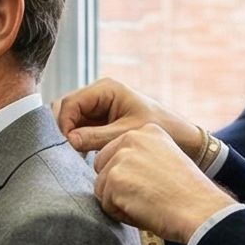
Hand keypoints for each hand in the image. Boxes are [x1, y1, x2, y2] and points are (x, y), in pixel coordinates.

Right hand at [56, 77, 203, 160]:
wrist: (182, 138)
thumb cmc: (161, 129)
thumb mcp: (127, 133)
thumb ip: (97, 137)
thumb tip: (69, 141)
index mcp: (106, 89)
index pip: (70, 103)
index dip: (63, 124)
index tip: (66, 146)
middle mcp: (99, 95)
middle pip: (66, 109)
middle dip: (62, 129)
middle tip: (65, 152)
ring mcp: (98, 108)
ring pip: (70, 120)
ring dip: (68, 136)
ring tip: (72, 156)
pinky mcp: (100, 122)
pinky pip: (79, 129)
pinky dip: (76, 141)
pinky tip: (81, 156)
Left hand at [93, 124, 232, 243]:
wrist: (200, 209)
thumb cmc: (187, 194)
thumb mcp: (165, 160)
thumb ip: (141, 158)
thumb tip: (117, 171)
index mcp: (147, 131)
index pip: (116, 154)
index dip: (130, 177)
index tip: (153, 184)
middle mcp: (132, 137)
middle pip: (103, 168)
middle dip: (118, 188)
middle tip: (148, 196)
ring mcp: (122, 157)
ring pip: (102, 188)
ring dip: (120, 203)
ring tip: (148, 203)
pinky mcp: (115, 178)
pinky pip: (105, 205)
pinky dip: (122, 214)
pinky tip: (145, 210)